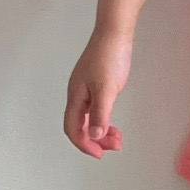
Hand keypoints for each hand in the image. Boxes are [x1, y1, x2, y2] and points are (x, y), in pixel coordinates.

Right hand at [64, 28, 129, 158]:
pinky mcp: (93, 85)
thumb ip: (101, 114)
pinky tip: (112, 121)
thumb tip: (95, 136)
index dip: (84, 144)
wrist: (113, 35)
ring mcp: (84, 90)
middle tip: (115, 145)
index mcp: (76, 96)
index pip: (72, 128)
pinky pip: (93, 110)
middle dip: (95, 140)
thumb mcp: (107, 89)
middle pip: (79, 126)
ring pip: (87, 119)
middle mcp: (77, 95)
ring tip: (117, 136)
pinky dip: (102, 120)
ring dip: (100, 131)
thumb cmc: (108, 58)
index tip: (100, 154)